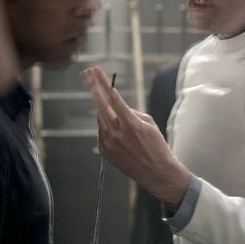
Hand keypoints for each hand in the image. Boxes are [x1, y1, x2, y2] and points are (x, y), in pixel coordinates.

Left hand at [82, 67, 190, 210]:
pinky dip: (108, 127)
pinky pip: (102, 131)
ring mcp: (108, 142)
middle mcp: (116, 132)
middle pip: (100, 104)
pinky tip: (120, 133)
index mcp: (130, 123)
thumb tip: (116, 104)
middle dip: (93, 87)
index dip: (103, 82)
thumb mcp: (149, 124)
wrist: (156, 172)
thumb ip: (131, 112)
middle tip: (87, 73)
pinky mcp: (104, 150)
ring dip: (106, 111)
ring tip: (119, 117)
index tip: (96, 71)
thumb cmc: (156, 146)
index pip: (113, 97)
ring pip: (101, 118)